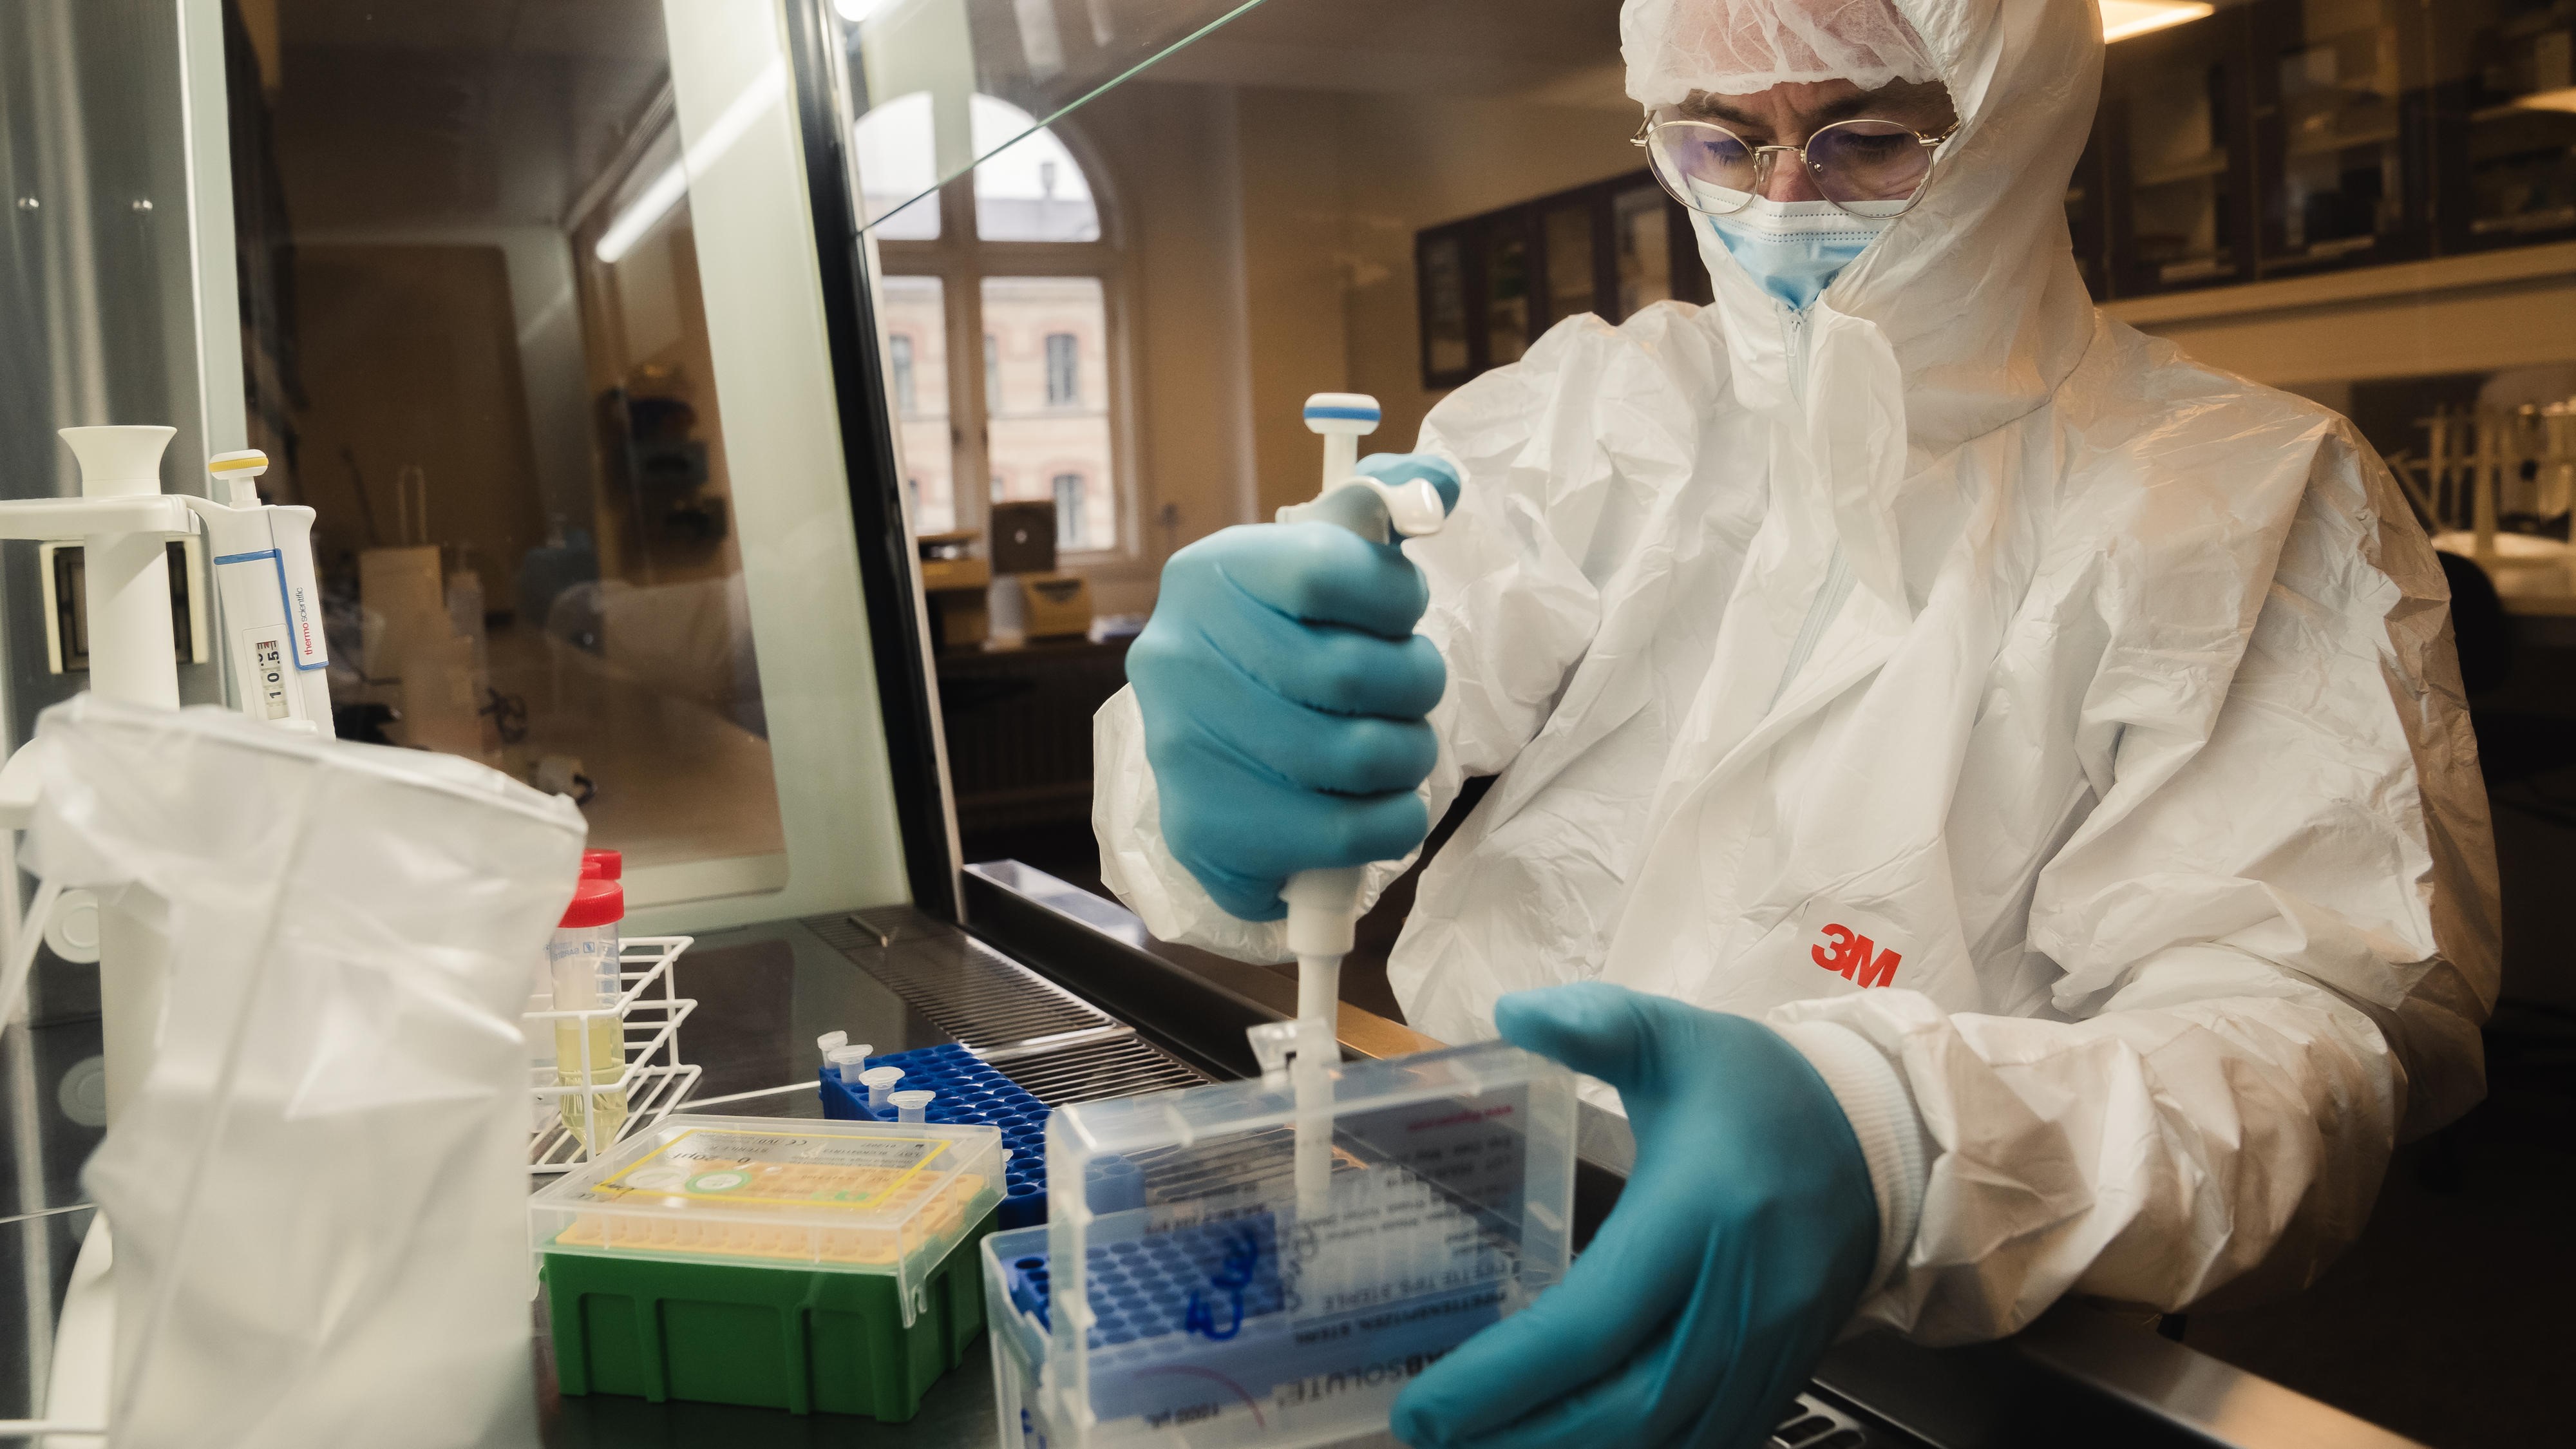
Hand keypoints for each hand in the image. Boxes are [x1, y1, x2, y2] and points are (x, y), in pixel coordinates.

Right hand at [1127, 454, 1457, 919]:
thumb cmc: (1289, 642)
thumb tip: (1441, 487)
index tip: (1400, 616)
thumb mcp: (1326, 557)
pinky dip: (1390, 824)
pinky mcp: (1201, 829)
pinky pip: (1342, 837)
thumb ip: (1382, 511)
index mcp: (1211, 572)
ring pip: (1359, 757)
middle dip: (1416, 685)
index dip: (1396, 597)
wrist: (1215, 748)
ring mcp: (1180, 746)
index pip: (1328, 568)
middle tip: (1413, 694)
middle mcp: (1177, 654)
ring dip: (1411, 757)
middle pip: (1353, 673)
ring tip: (1400, 751)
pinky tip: (1383, 807)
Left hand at [1391, 984, 1877, 1448]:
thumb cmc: (1762, 1088)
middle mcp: (1739, 1298)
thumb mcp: (1675, 1035)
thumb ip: (1593, 1021)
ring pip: (1669, 1440)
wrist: (1886, 1136)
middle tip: (1432, 1439)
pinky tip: (1576, 1447)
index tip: (1426, 1408)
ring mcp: (1770, 1349)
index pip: (1589, 1323)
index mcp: (1699, 1214)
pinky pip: (1714, 1443)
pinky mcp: (1784, 1375)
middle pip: (1625, 1408)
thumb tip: (1512, 1013)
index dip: (1503, 1378)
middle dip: (1524, 1437)